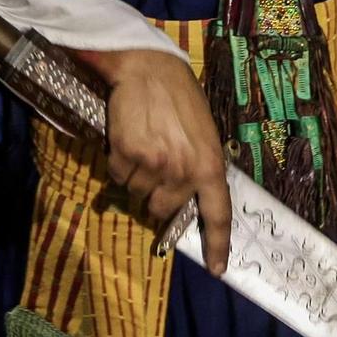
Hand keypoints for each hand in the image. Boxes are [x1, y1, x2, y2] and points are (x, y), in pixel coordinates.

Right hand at [97, 49, 230, 275]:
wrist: (149, 68)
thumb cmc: (180, 99)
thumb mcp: (203, 134)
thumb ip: (199, 167)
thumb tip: (187, 200)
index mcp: (211, 165)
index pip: (218, 214)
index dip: (218, 245)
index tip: (217, 269)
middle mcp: (184, 170)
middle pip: (163, 209)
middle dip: (156, 197)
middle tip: (154, 169)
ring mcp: (155, 164)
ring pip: (138, 193)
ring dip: (136, 177)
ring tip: (142, 145)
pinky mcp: (127, 154)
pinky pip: (119, 176)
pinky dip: (119, 164)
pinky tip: (127, 139)